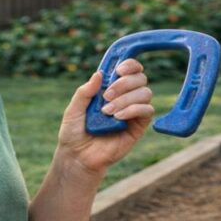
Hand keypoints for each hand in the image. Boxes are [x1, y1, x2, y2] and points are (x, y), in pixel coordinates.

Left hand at [56, 59, 153, 174]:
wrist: (78, 157)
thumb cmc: (74, 133)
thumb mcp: (73, 109)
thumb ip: (85, 91)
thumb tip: (99, 73)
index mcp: (110, 88)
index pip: (129, 69)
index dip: (129, 64)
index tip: (118, 70)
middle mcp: (125, 97)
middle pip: (140, 78)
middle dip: (125, 83)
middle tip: (107, 95)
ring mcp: (133, 111)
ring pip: (145, 93)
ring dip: (126, 98)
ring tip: (107, 111)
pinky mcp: (138, 127)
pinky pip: (147, 111)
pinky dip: (134, 109)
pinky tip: (118, 117)